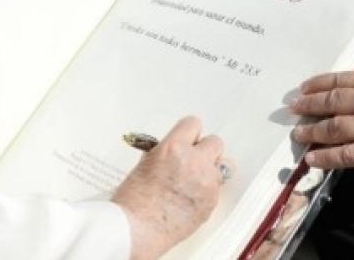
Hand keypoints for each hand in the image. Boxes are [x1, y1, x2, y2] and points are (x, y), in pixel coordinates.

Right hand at [113, 116, 227, 259]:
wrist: (138, 230)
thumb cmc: (133, 201)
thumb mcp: (144, 165)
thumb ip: (164, 153)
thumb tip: (174, 151)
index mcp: (173, 148)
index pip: (193, 124)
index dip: (189, 133)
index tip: (187, 139)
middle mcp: (194, 161)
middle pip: (214, 142)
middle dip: (204, 150)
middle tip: (193, 160)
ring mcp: (206, 182)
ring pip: (220, 166)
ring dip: (208, 170)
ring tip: (193, 182)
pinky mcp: (212, 202)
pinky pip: (217, 188)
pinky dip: (207, 191)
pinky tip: (192, 198)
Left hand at [290, 70, 353, 185]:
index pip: (342, 80)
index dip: (318, 85)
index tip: (303, 89)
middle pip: (332, 102)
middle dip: (309, 106)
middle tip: (293, 110)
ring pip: (334, 128)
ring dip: (312, 132)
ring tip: (299, 135)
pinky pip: (345, 155)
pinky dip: (325, 158)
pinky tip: (313, 159)